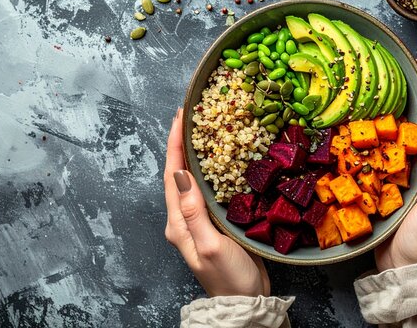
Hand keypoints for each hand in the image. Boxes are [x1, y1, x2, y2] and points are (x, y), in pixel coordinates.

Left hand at [164, 108, 269, 296]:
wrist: (245, 302)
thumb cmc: (230, 278)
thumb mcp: (212, 245)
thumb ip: (194, 212)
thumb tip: (180, 175)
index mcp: (178, 223)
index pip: (172, 176)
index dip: (175, 145)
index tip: (180, 118)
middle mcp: (183, 219)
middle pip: (177, 174)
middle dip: (181, 143)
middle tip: (190, 115)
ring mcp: (197, 221)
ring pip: (191, 179)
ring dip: (193, 153)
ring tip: (201, 128)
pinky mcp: (212, 223)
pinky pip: (206, 188)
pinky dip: (209, 168)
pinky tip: (218, 158)